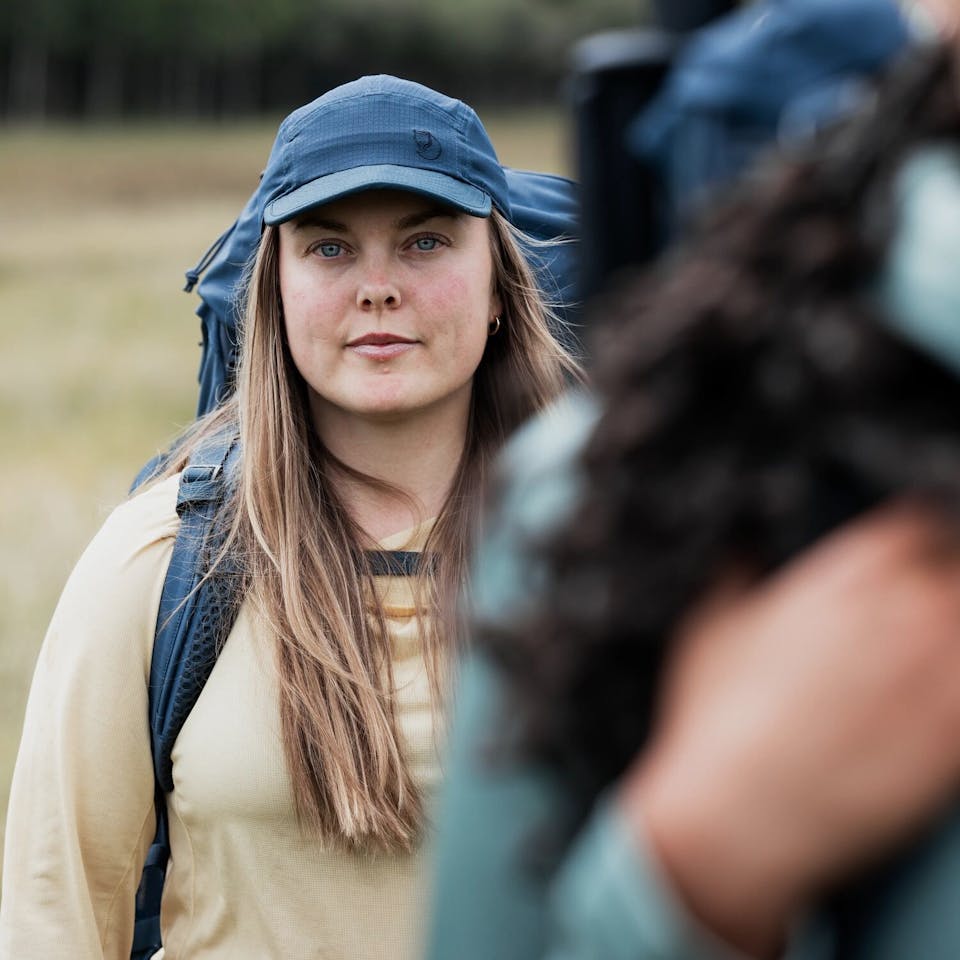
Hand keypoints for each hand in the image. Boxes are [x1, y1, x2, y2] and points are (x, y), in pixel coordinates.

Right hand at [618, 500, 959, 957]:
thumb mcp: (710, 625)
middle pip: (958, 575)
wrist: (739, 815)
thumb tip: (746, 552)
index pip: (920, 527)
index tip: (901, 563)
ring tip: (918, 667)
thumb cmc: (718, 716)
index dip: (910, 545)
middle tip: (907, 624)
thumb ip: (738, 573)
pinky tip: (930, 709)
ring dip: (948, 642)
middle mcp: (913, 610)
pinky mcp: (959, 740)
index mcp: (854, 570)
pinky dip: (955, 695)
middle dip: (936, 590)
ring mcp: (946, 677)